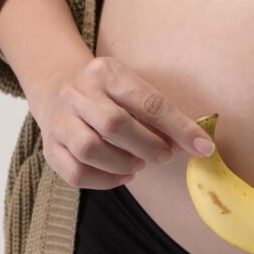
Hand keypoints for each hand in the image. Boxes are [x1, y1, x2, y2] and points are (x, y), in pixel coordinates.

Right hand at [27, 56, 216, 189]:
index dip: (179, 127)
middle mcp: (78, 93)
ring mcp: (59, 120)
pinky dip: (105, 180)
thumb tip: (197, 143)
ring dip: (124, 163)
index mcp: (106, 72)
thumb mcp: (133, 88)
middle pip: (114, 124)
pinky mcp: (50, 147)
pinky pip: (75, 173)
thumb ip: (161, 114)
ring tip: (139, 163)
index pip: (148, 102)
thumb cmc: (109, 93)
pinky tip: (122, 174)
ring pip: (90, 149)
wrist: (57, 87)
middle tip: (164, 155)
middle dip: (148, 146)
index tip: (204, 147)